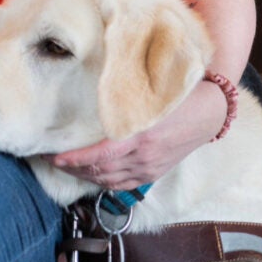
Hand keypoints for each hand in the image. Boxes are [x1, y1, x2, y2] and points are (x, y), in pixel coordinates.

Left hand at [51, 79, 224, 189]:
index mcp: (141, 135)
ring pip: (110, 181)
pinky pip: (124, 185)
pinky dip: (104, 183)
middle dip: (73, 169)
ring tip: (66, 168)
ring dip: (85, 177)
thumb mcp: (153, 90)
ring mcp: (150, 168)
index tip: (54, 156)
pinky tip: (92, 176)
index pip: (100, 155)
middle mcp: (144, 157)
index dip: (75, 159)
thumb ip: (126, 92)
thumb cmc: (179, 95)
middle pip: (101, 171)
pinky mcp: (154, 172)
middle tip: (51, 160)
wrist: (210, 113)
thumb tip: (95, 76)